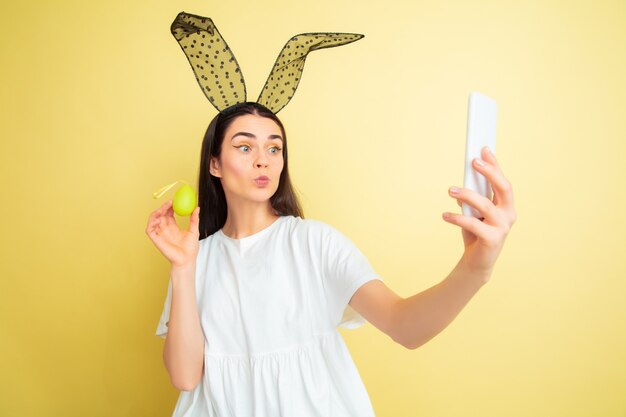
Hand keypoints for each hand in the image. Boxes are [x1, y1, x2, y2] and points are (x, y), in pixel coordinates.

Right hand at [145, 200, 200, 267]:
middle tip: (170, 202)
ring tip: (163, 209)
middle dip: (163, 207)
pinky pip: (150, 229)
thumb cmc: (191, 249)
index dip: (170, 206)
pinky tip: (158, 219)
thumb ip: (194, 219)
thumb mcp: (194, 231)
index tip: (174, 201)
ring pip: (153, 220)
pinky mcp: (156, 240)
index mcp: (173, 227)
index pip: (169, 214)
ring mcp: (160, 234)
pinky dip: (151, 223)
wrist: (187, 260)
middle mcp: (165, 229)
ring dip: (156, 213)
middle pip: (161, 215)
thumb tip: (197, 208)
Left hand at [443, 146, 516, 277]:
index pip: (502, 181)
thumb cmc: (475, 233)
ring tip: (450, 189)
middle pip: (503, 188)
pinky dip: (457, 218)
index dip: (495, 164)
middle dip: (489, 172)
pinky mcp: (492, 239)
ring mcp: (502, 227)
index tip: (484, 148)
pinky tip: (445, 215)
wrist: (476, 262)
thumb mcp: (473, 212)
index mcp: (506, 205)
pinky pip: (472, 224)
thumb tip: (460, 187)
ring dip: (466, 194)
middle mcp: (508, 214)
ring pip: (485, 205)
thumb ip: (471, 199)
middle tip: (473, 162)